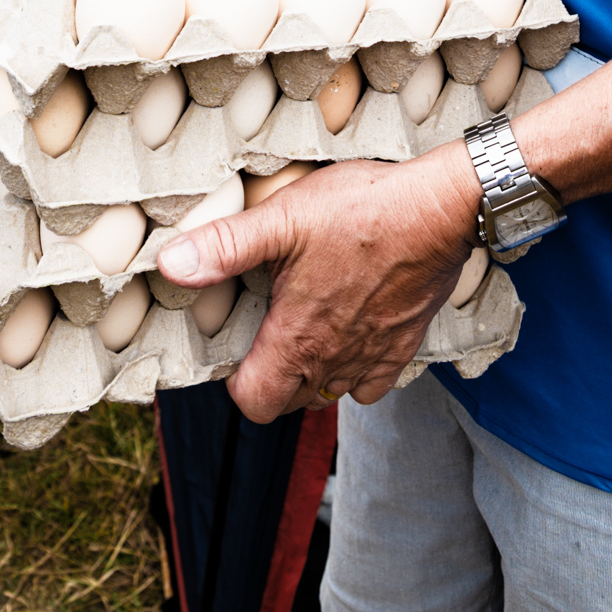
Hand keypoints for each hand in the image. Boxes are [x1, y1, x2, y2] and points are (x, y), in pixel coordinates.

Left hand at [156, 142, 480, 419]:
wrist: (441, 208)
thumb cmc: (365, 209)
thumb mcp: (285, 217)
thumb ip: (225, 245)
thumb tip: (171, 264)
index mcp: (298, 338)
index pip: (253, 402)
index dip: (236, 382)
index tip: (235, 347)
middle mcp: (335, 359)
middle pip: (289, 401)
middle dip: (271, 376)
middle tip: (267, 329)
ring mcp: (373, 357)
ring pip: (329, 393)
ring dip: (312, 373)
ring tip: (305, 328)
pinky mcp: (404, 345)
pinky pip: (372, 383)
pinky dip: (355, 369)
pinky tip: (349, 330)